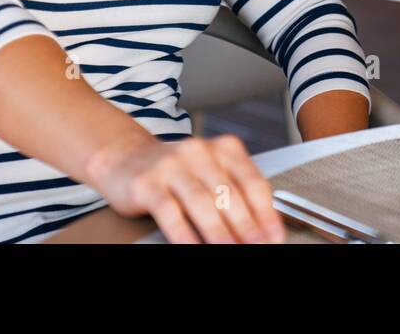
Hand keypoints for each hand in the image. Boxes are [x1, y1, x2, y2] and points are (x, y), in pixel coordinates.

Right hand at [85, 133, 285, 243]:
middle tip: (258, 247)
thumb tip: (261, 228)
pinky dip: (184, 234)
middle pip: (230, 194)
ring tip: (231, 250)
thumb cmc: (175, 171)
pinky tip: (193, 247)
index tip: (275, 237)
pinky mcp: (147, 183)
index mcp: (224, 149)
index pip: (253, 182)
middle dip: (247, 227)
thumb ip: (234, 192)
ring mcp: (172, 166)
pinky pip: (169, 212)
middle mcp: (200, 153)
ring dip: (219, 232)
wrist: (124, 157)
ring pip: (202, 202)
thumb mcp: (210, 173)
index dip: (266, 213)